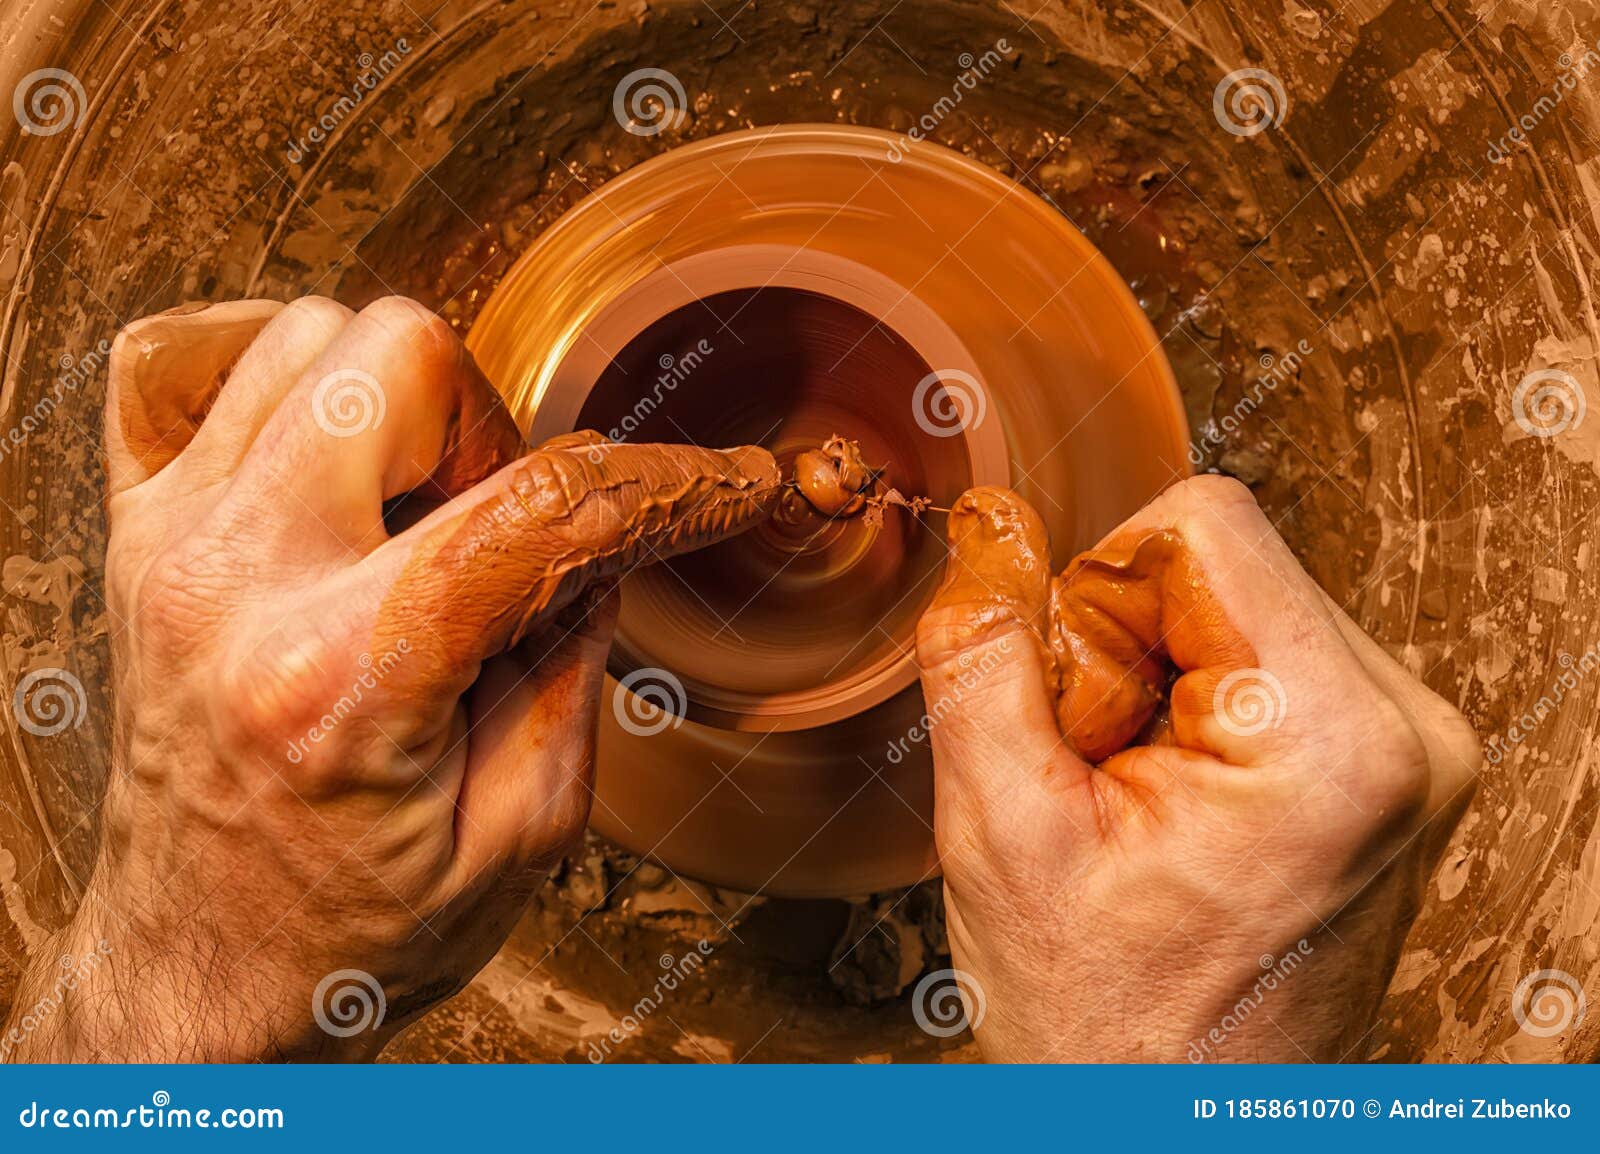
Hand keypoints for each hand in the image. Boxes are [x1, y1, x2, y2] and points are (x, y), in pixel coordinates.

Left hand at [2, 296, 774, 1060]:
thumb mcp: (519, 832)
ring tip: (409, 511)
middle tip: (494, 530)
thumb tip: (603, 536)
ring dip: (393, 404)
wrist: (197, 977)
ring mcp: (168, 544)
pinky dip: (261, 375)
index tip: (727, 482)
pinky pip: (171, 360)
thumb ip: (573, 663)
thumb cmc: (349, 932)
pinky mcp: (132, 535)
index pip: (541, 508)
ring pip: (304, 333)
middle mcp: (235, 583)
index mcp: (346, 677)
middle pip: (400, 355)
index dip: (667, 483)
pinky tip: (313, 452)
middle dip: (492, 428)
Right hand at [914, 475, 1478, 1061]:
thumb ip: (981, 653)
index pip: (1200, 523)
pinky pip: (1256, 650)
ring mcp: (1407, 745)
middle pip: (1218, 559)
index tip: (1078, 719)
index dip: (1094, 600)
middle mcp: (1406, 728)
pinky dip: (1184, 702)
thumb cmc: (1108, 1027)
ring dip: (1145, 676)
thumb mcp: (1002, 829)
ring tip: (1132, 801)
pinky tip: (1168, 800)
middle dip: (1119, 646)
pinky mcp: (1384, 760)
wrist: (1175, 1125)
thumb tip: (987, 525)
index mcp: (1336, 738)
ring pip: (1231, 598)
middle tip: (1100, 777)